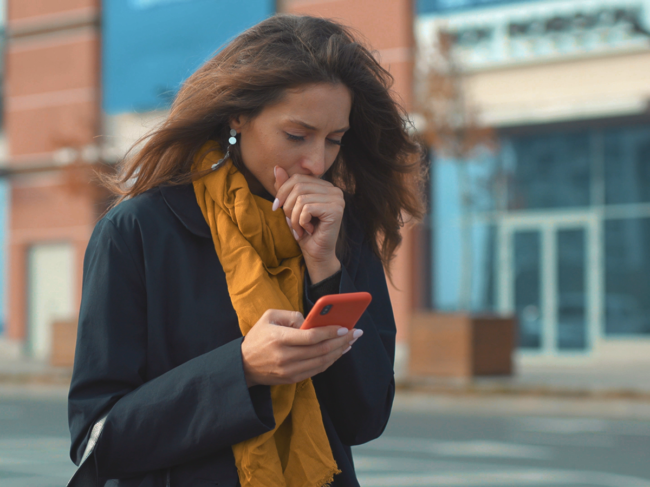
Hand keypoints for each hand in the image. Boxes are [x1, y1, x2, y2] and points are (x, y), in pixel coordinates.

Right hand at [241, 309, 361, 386]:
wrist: (243, 366)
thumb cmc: (258, 337)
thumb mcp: (269, 317)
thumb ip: (292, 315)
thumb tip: (313, 321)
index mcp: (279, 338)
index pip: (311, 336)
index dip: (330, 332)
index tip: (345, 326)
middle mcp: (285, 356)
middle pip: (321, 350)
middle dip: (342, 340)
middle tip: (356, 333)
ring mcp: (289, 370)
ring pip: (322, 362)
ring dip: (340, 351)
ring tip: (351, 341)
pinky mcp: (292, 379)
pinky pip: (317, 370)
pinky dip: (331, 361)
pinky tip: (339, 352)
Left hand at [273, 166, 343, 281]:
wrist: (316, 254)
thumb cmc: (304, 231)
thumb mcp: (290, 207)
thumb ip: (285, 187)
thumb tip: (277, 167)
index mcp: (324, 186)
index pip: (297, 178)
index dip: (282, 191)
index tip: (276, 208)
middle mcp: (334, 189)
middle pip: (298, 186)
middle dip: (288, 206)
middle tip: (291, 222)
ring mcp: (337, 199)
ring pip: (301, 199)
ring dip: (294, 218)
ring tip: (299, 229)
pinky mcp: (336, 210)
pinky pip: (307, 208)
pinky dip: (301, 222)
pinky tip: (308, 231)